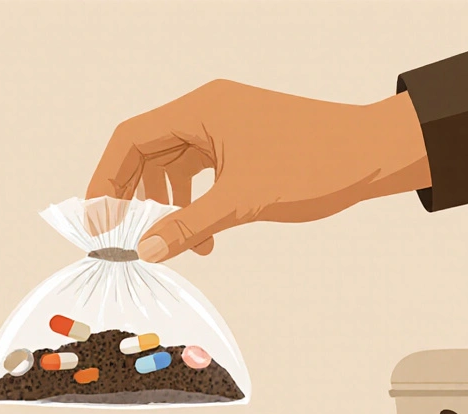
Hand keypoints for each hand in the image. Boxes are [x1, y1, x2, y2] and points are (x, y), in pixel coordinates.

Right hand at [86, 80, 431, 261]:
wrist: (371, 154)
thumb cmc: (316, 161)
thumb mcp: (243, 200)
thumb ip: (189, 225)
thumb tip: (147, 250)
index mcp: (201, 109)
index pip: (131, 139)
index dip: (105, 179)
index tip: (96, 218)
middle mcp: (207, 112)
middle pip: (148, 153)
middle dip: (135, 198)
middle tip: (123, 238)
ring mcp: (224, 128)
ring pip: (174, 168)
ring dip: (168, 208)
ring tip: (175, 245)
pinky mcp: (241, 146)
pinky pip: (201, 175)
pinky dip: (196, 206)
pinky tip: (207, 239)